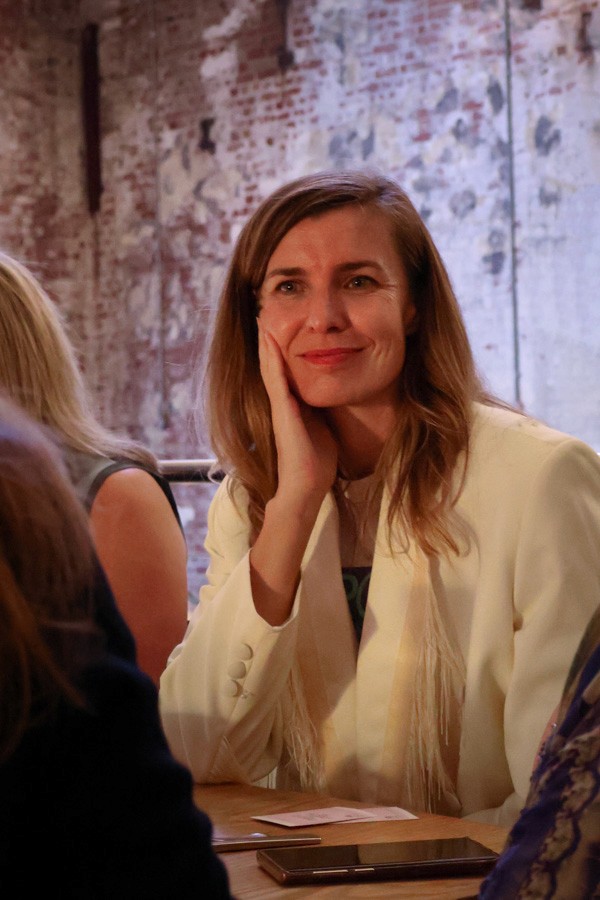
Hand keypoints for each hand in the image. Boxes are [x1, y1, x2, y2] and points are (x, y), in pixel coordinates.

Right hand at [258, 322, 337, 511]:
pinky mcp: (282, 412)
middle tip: (265, 316)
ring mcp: (280, 407)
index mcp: (292, 406)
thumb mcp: (322, 427)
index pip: (284, 371)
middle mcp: (282, 403)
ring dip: (266, 344)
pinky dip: (272, 359)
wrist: (307, 485)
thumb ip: (321, 412)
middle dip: (269, 342)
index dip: (280, 350)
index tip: (280, 327)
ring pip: (270, 368)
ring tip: (263, 320)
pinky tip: (270, 341)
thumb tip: (333, 400)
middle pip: (272, 365)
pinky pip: (276, 380)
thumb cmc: (317, 462)